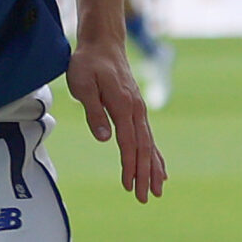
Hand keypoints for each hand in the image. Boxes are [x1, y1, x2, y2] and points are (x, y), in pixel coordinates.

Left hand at [65, 39, 165, 200]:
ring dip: (154, 168)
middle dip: (146, 174)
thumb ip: (94, 111)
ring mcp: (139, 110)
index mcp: (124, 106)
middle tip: (146, 198)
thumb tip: (105, 138)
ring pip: (149, 144)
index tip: (131, 186)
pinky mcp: (136, 110)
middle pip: (144, 148)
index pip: (129, 143)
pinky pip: (148, 136)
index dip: (130, 166)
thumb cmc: (88, 64)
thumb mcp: (83, 85)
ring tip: (158, 190)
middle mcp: (136, 110)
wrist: (103, 43)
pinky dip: (154, 154)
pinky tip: (158, 168)